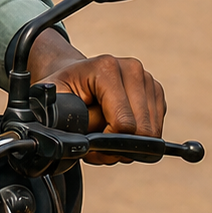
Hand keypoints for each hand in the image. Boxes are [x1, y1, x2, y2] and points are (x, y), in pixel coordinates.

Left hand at [28, 29, 165, 164]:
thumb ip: (69, 119)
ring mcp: (147, 79)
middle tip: (97, 141)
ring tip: (105, 133)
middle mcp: (131, 69)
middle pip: (142, 130)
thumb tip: (90, 140)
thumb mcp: (54, 101)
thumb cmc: (63, 90)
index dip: (107, 141)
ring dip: (128, 142)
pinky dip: (138, 136)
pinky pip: (157, 128)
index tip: (89, 137)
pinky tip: (118, 128)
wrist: (74, 77)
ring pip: (152, 132)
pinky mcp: (156, 91)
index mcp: (106, 68)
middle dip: (119, 144)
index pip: (123, 123)